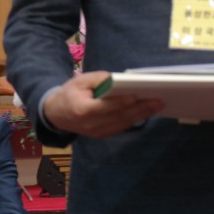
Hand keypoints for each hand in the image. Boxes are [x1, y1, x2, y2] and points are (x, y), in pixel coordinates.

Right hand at [43, 70, 163, 136]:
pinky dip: (135, 120)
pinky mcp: (102, 134)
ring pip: (123, 124)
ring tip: (157, 105)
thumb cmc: (71, 93)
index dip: (120, 103)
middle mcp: (90, 124)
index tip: (136, 96)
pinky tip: (147, 112)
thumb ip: (100, 79)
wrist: (56, 114)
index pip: (104, 107)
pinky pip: (121, 127)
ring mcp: (96, 132)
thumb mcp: (81, 80)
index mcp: (82, 110)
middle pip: (118, 117)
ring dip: (142, 115)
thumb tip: (121, 80)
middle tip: (158, 101)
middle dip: (140, 109)